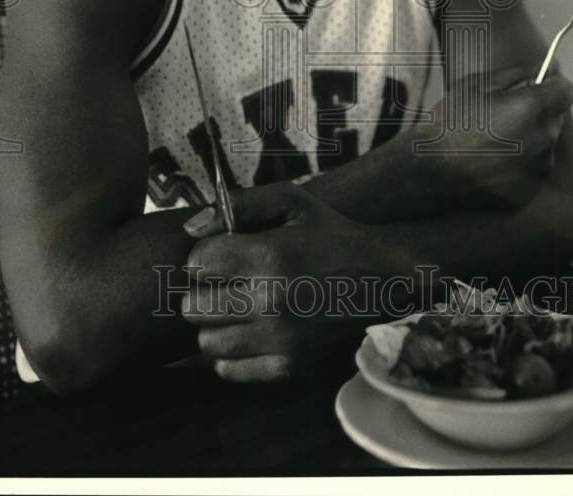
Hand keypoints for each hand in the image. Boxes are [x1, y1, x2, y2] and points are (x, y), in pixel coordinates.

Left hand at [181, 184, 371, 382]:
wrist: (382, 281)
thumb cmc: (330, 235)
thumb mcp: (291, 203)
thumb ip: (239, 205)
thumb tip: (190, 227)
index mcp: (269, 257)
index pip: (197, 263)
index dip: (206, 255)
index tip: (224, 253)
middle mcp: (271, 302)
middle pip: (194, 306)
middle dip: (205, 290)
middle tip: (228, 281)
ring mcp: (280, 340)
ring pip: (206, 340)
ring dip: (216, 322)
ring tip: (239, 305)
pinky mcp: (288, 367)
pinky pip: (228, 369)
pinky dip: (231, 352)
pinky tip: (250, 330)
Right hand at [427, 64, 572, 209]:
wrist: (432, 170)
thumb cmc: (452, 121)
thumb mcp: (478, 84)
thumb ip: (519, 73)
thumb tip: (550, 66)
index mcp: (534, 107)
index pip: (566, 90)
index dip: (551, 85)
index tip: (532, 87)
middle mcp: (545, 136)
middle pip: (555, 115)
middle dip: (538, 110)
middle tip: (503, 112)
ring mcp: (540, 165)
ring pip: (545, 140)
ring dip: (530, 134)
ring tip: (495, 137)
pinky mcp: (532, 186)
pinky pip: (535, 163)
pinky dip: (523, 158)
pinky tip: (494, 157)